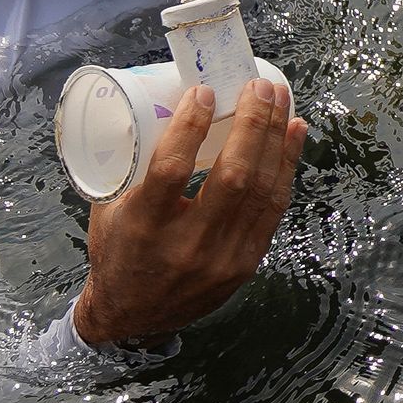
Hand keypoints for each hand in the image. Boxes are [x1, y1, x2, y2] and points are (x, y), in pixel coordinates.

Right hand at [68, 76, 306, 347]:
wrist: (131, 317)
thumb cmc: (117, 251)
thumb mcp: (109, 209)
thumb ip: (136, 165)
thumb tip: (164, 104)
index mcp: (143, 227)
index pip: (170, 170)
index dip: (190, 127)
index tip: (203, 92)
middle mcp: (187, 245)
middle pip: (233, 177)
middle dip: (253, 125)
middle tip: (259, 86)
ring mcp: (222, 258)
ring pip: (262, 191)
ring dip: (276, 138)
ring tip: (280, 98)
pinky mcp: (245, 264)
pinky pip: (273, 210)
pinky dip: (286, 167)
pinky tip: (293, 134)